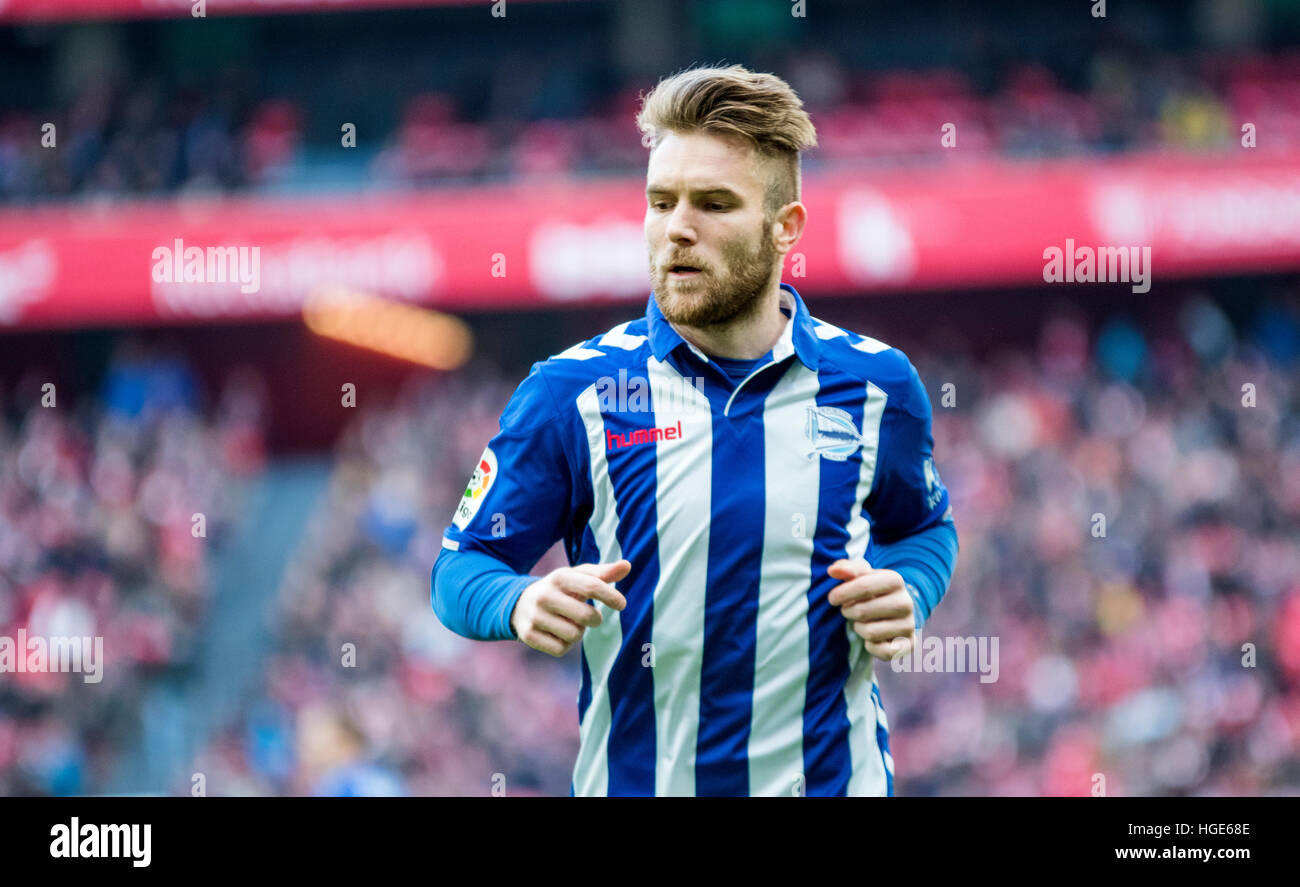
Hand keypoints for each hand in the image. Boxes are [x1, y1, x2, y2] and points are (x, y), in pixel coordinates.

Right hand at [510, 560, 629, 656]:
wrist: (519, 603)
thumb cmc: (560, 589)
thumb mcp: (577, 577)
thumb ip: (603, 573)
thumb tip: (627, 565)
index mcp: (559, 577)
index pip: (592, 586)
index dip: (611, 596)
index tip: (622, 604)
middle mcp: (545, 595)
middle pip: (587, 616)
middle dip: (595, 619)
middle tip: (591, 616)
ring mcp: (535, 616)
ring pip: (574, 635)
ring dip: (578, 632)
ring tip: (569, 622)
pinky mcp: (528, 635)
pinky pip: (561, 649)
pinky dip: (565, 644)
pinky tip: (558, 633)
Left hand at [827, 559, 914, 661]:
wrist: (896, 612)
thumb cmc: (872, 592)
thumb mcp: (861, 576)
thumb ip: (847, 569)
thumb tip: (832, 570)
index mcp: (895, 580)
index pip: (863, 585)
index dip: (842, 593)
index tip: (832, 599)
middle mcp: (906, 602)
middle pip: (862, 611)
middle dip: (848, 612)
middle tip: (848, 611)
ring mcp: (909, 624)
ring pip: (870, 633)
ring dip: (859, 628)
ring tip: (863, 622)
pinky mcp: (909, 644)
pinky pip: (883, 651)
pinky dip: (872, 647)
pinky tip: (873, 638)